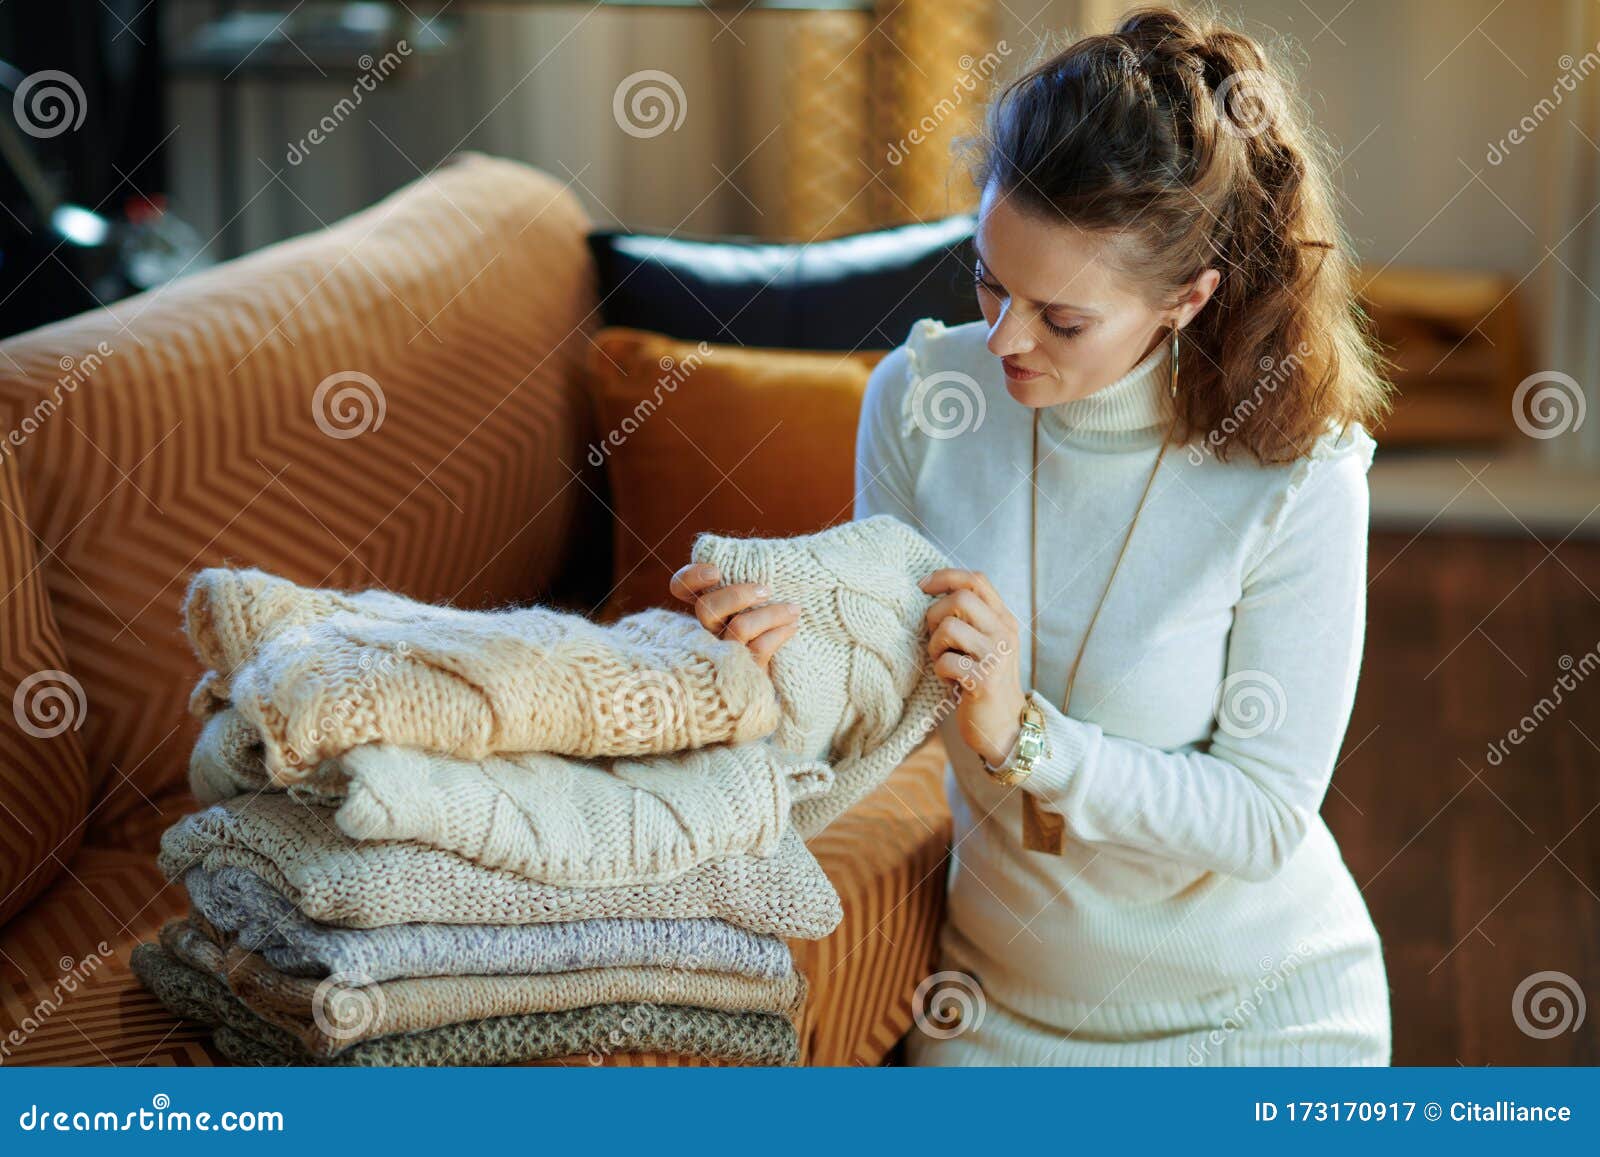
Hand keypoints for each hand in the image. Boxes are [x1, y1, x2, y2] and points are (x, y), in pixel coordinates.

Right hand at [668, 562, 799, 673]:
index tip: (715, 571)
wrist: (786, 678)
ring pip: (738, 628)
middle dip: (737, 595)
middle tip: (766, 590)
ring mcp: (726, 653)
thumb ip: (756, 580)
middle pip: (706, 609)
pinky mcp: (746, 671)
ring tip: (794, 610)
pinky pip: (760, 648)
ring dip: (770, 614)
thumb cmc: (775, 627)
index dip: (690, 577)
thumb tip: (775, 555)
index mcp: (711, 609)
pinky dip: (778, 633)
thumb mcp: (762, 601)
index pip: (682, 588)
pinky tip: (792, 627)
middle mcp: (711, 631)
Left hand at [919, 568, 1026, 766]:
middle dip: (934, 615)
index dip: (945, 576)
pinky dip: (940, 671)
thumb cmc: (985, 681)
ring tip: (943, 662)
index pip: (976, 580)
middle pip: (959, 599)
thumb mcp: (985, 643)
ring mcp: (996, 656)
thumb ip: (971, 618)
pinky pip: (945, 662)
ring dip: (935, 646)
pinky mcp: (984, 681)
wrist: (1005, 727)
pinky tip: (950, 682)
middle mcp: (1004, 632)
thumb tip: (930, 593)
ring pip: (948, 628)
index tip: (923, 586)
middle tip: (935, 639)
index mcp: (1004, 619)